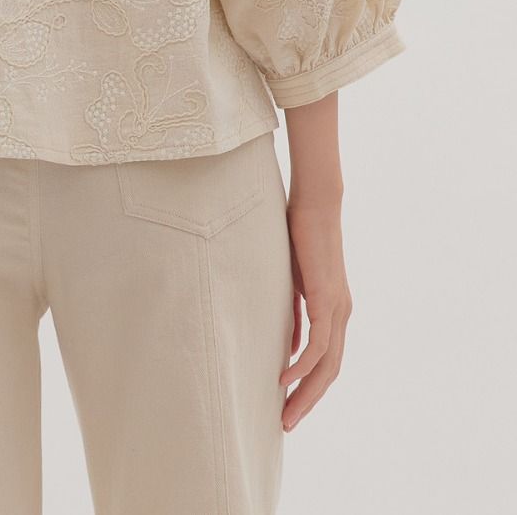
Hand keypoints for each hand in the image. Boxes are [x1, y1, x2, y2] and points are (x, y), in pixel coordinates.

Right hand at [279, 197, 352, 430]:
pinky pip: (319, 344)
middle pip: (330, 372)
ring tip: (285, 412)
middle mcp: (341, 314)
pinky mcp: (328, 299)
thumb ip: (294, 311)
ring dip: (306, 392)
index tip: (288, 405)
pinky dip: (302, 364)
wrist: (315, 204)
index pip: (327, 361)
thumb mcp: (293, 282)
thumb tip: (286, 342)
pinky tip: (285, 377)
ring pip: (327, 365)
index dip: (309, 386)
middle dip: (308, 401)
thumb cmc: (300, 235)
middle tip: (286, 424)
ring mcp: (337, 308)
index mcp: (334, 310)